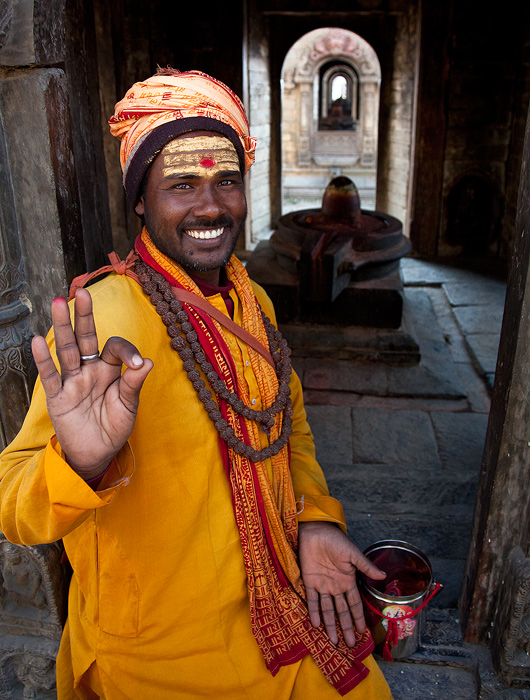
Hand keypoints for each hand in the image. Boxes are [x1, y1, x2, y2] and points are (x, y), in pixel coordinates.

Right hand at [31, 288, 152, 478]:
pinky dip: (43, 360)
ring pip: (66, 350)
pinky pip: (51, 376)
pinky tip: (37, 341)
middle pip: (85, 338)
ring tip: (58, 302)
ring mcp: (72, 382)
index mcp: (110, 370)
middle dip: (84, 316)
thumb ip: (133, 383)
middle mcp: (90, 370)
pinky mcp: (58, 397)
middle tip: (82, 293)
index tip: (136, 366)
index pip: (115, 348)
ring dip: (62, 327)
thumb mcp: (129, 406)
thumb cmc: (114, 427)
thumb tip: (145, 361)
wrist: (97, 454)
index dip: (126, 352)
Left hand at [298, 521, 384, 646]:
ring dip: (330, 625)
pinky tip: (316, 625)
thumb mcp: (353, 553)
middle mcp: (335, 586)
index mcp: (348, 580)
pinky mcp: (309, 581)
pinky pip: (311, 600)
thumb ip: (365, 566)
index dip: (358, 617)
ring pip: (327, 609)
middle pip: (341, 611)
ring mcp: (322, 585)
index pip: (354, 603)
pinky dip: (314, 612)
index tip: (363, 632)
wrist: (316, 531)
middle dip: (346, 627)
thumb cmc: (336, 540)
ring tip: (332, 641)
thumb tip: (383, 576)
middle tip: (349, 645)